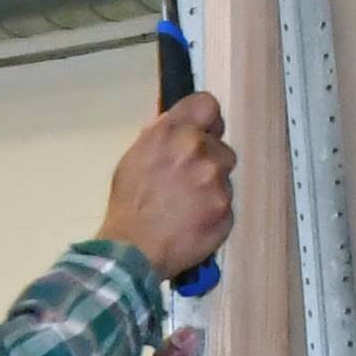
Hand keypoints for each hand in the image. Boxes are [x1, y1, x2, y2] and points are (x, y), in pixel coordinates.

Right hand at [98, 94, 233, 281]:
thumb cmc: (128, 205)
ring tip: (189, 206)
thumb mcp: (134, 159)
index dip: (207, 121)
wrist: (132, 250)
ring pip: (225, 176)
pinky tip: (195, 223)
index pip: (207, 104)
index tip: (204, 133)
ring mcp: (215, 180)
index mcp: (171, 132)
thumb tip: (175, 124)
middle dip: (208, 161)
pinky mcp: (226, 209)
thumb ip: (159, 138)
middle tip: (189, 182)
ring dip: (213, 187)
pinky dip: (215, 212)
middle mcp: (197, 149)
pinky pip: (227, 204)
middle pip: (221, 146)